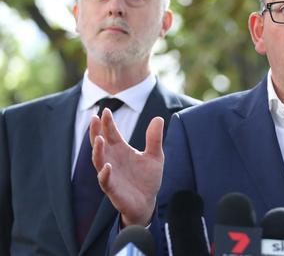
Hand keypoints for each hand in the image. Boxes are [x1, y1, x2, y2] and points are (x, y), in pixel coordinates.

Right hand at [90, 109, 163, 225]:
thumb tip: (158, 118)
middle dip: (96, 132)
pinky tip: (107, 166)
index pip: (111, 133)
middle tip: (95, 119)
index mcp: (121, 150)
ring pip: (98, 160)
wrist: (147, 202)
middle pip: (100, 143)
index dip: (108, 123)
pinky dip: (105, 173)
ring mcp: (110, 173)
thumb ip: (154, 138)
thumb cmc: (147, 178)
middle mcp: (112, 159)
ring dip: (97, 151)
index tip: (105, 111)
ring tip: (99, 139)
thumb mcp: (155, 156)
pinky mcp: (112, 188)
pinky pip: (105, 180)